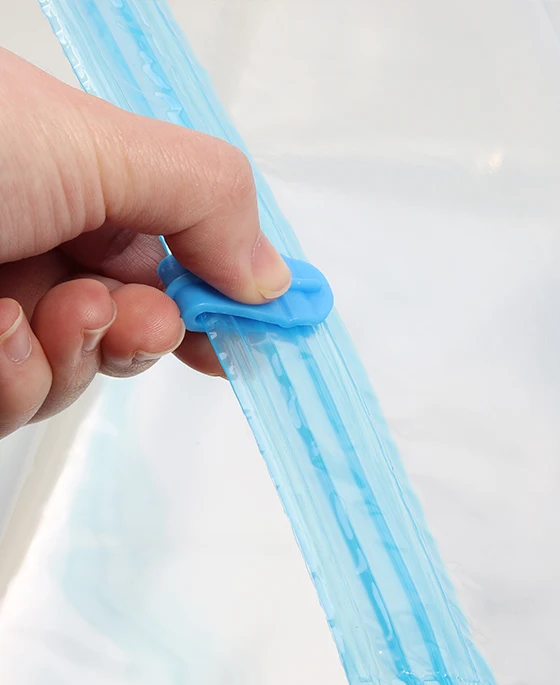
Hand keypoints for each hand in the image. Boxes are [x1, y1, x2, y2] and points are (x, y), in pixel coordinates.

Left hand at [0, 47, 290, 437]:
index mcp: (73, 181)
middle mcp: (34, 242)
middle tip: (135, 319)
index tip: (254, 333)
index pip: (174, 247)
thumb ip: (206, 199)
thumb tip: (271, 276)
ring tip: (42, 314)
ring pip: (77, 373)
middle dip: (144, 332)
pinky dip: (18, 380)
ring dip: (75, 355)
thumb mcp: (94, 145)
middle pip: (132, 321)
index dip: (219, 294)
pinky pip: (17, 402)